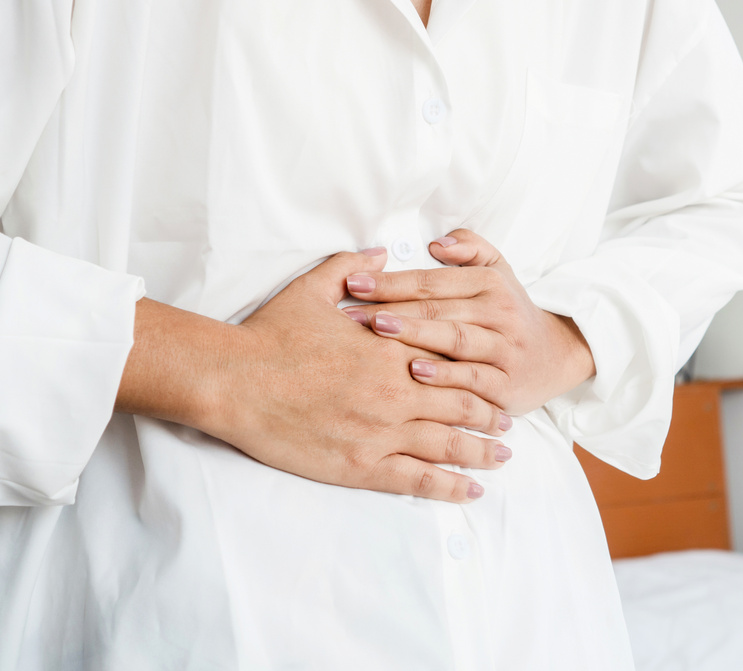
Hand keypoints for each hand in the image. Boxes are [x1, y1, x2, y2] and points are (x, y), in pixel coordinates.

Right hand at [117, 249, 511, 502]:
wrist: (231, 380)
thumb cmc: (270, 335)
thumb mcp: (313, 288)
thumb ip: (353, 268)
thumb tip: (382, 253)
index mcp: (390, 348)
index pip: (451, 360)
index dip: (479, 371)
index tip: (495, 377)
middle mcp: (396, 390)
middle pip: (461, 404)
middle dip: (490, 415)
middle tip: (509, 423)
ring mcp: (381, 430)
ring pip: (448, 444)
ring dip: (481, 451)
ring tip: (502, 457)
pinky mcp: (361, 465)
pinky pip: (418, 480)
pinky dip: (449, 486)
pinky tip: (470, 491)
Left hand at [342, 230, 595, 414]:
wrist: (555, 357)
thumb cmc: (510, 313)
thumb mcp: (498, 272)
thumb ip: (471, 248)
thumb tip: (437, 243)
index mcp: (490, 283)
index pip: (432, 280)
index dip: (391, 281)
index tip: (354, 285)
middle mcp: (500, 313)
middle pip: (438, 308)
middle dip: (391, 309)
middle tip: (351, 314)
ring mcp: (505, 349)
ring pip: (456, 339)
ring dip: (415, 336)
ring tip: (379, 332)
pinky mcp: (508, 384)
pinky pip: (474, 378)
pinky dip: (445, 376)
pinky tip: (415, 372)